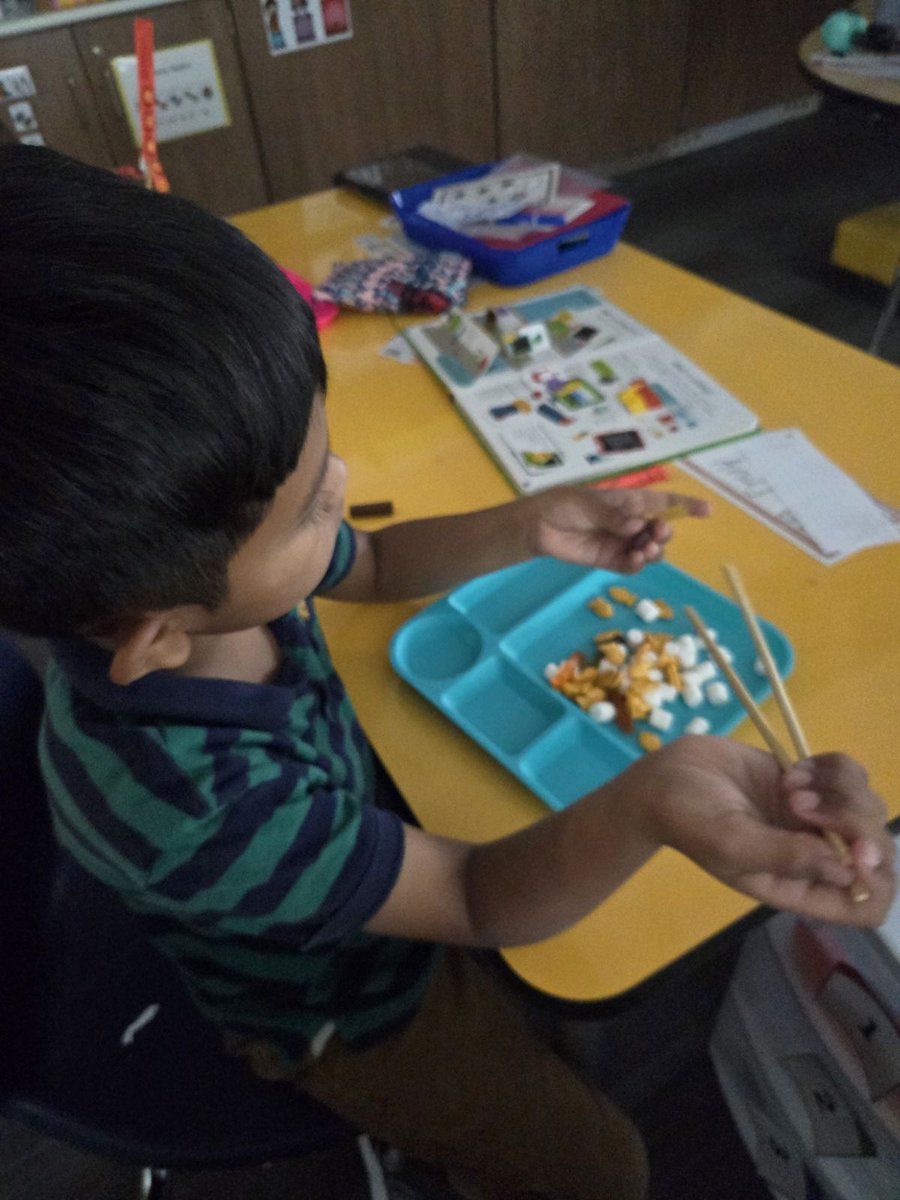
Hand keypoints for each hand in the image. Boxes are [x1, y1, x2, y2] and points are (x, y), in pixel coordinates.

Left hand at [526, 486, 709, 573]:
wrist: (538, 526)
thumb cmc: (564, 505)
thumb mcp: (590, 504)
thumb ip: (615, 515)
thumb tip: (636, 525)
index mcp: (629, 502)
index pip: (663, 502)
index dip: (685, 505)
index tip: (707, 511)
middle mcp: (630, 523)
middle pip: (660, 529)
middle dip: (664, 531)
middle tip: (656, 531)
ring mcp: (621, 543)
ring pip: (650, 550)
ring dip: (654, 550)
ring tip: (644, 549)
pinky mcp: (610, 560)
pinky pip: (633, 565)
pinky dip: (638, 564)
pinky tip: (634, 559)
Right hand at [636, 738, 894, 925]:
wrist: (664, 777)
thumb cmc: (688, 818)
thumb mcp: (730, 844)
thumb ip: (785, 857)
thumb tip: (845, 868)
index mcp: (797, 886)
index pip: (865, 904)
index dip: (874, 881)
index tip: (851, 850)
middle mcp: (814, 856)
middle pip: (875, 849)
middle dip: (850, 820)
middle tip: (800, 803)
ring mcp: (814, 817)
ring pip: (867, 805)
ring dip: (836, 789)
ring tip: (788, 784)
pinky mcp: (810, 781)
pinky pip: (850, 774)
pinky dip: (831, 766)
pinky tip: (793, 769)